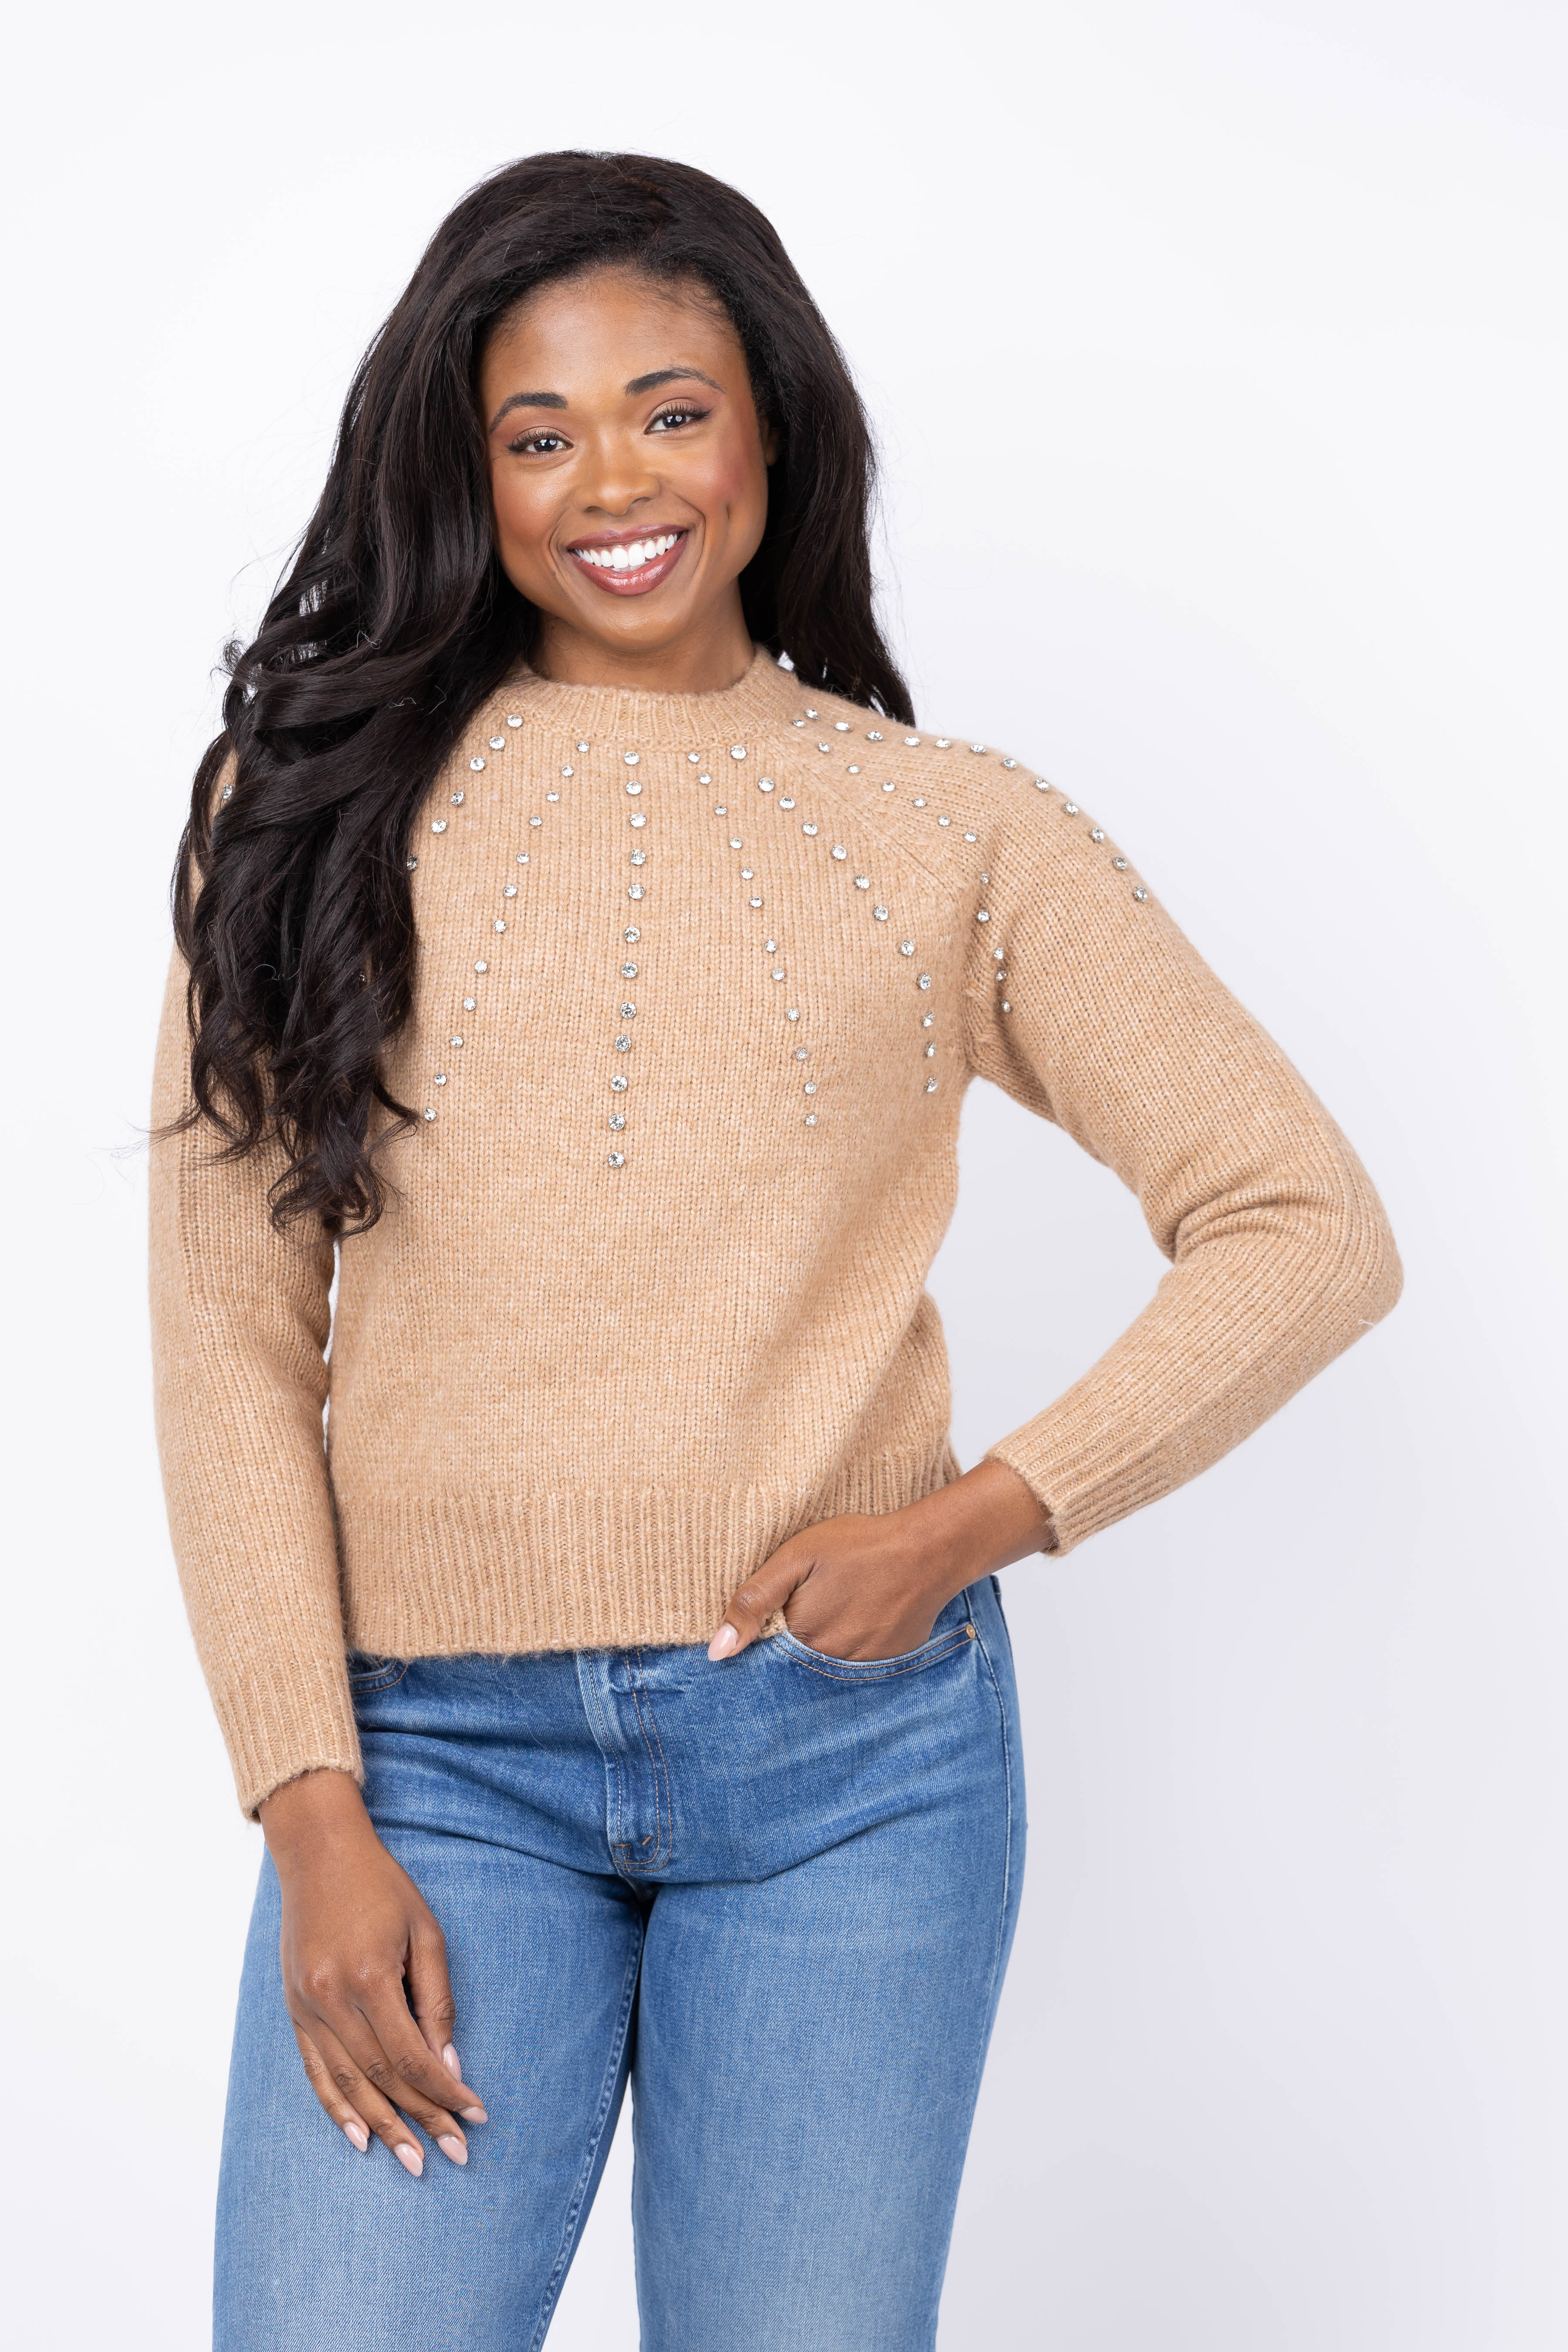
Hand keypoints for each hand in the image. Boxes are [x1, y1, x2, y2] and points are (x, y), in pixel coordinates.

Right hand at [258, 1769, 486, 2175]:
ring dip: (383, 2126)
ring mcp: (307, 2008)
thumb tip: (450, 2066)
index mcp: (370, 1977)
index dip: (445, 2092)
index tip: (475, 2116)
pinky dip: (337, 2109)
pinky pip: (315, 2072)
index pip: (413, 2056)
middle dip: (422, 2119)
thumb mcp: (425, 1933)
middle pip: (382, 2078)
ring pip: (348, 2085)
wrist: (319, 1854)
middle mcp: (333, 1999)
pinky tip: (360, 2137)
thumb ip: (437, 2002)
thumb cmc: (382, 1887)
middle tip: (454, 2155)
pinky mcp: (294, 2010)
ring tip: (412, 2161)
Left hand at [706, 1459, 1050, 1663]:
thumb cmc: (859, 1546)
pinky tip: (861, 1613)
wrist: (928, 1550)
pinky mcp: (888, 1662)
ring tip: (839, 1604)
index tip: (773, 1614)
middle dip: (794, 1638)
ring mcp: (862, 1666)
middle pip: (796, 1661)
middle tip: (814, 1600)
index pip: (765, 1653)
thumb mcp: (796, 1558)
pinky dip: (853, 1642)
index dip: (764, 1634)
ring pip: (826, 1663)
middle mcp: (830, 1662)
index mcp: (801, 1637)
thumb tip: (717, 1651)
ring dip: (824, 1641)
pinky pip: (857, 1661)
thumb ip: (754, 1601)